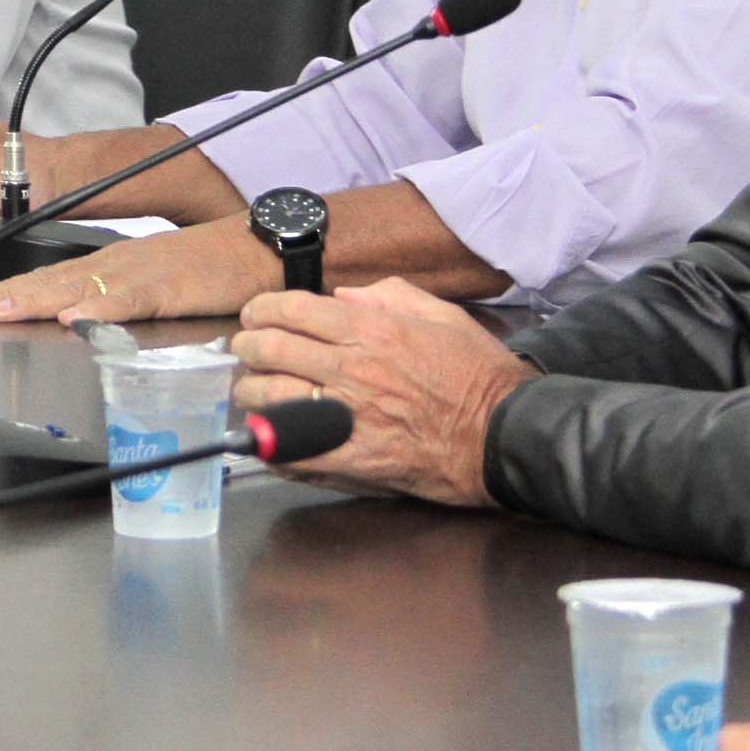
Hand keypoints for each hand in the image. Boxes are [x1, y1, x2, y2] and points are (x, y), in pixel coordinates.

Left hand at [0, 217, 277, 324]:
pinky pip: (129, 300)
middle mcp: (120, 265)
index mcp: (116, 265)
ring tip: (2, 309)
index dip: (16, 290)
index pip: (56, 278)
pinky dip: (100, 310)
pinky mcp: (168, 289)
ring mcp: (141, 275)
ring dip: (37, 300)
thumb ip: (122, 300)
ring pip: (79, 288)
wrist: (258, 247)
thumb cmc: (214, 267)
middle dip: (11, 296)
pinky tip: (76, 318)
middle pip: (55, 281)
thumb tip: (87, 320)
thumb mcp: (157, 282)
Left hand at [229, 280, 531, 506]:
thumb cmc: (479, 376)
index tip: (255, 314)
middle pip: (270, 348)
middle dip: (247, 345)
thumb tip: (345, 294)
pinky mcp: (349, 456)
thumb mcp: (444, 316)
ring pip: (269, 396)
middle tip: (245, 348)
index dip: (262, 309)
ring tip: (252, 389)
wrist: (504, 435)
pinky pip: (291, 448)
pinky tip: (265, 434)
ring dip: (251, 390)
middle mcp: (352, 366)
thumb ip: (391, 296)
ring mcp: (346, 413)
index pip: (293, 309)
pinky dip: (269, 440)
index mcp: (372, 329)